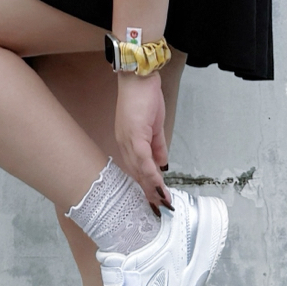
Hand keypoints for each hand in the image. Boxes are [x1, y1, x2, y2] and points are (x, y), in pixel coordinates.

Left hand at [114, 73, 171, 209]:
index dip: (146, 185)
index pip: (137, 169)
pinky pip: (143, 158)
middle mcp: (124, 143)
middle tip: (159, 209)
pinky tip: (159, 184)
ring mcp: (128, 140)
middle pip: (136, 173)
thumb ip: (158, 145)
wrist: (139, 76)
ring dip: (151, 187)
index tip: (156, 199)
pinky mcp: (134, 134)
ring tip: (162, 202)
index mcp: (128, 142)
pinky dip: (151, 173)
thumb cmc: (144, 96)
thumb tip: (162, 163)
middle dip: (148, 192)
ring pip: (139, 169)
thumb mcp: (154, 125)